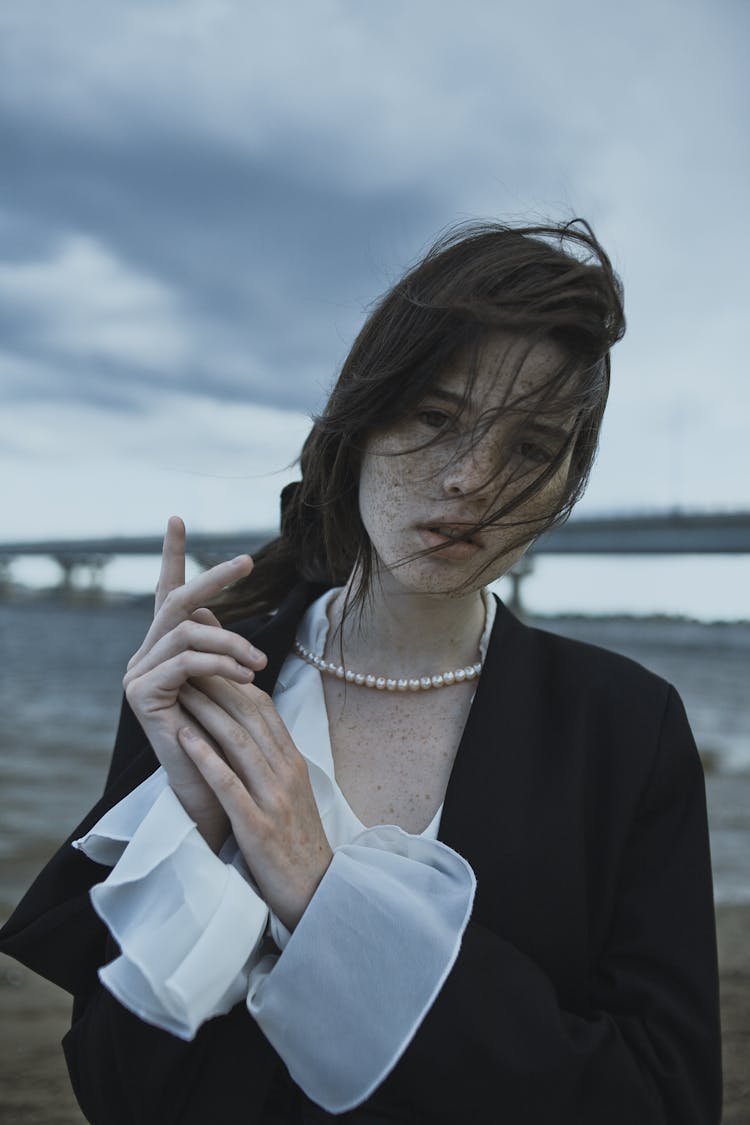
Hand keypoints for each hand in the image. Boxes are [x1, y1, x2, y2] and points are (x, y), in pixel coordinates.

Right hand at [123, 516, 266, 849]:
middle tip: (248, 561)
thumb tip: (211, 611)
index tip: (176, 517)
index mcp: (166, 650)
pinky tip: (245, 674)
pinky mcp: (141, 696)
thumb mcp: (227, 685)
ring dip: (231, 643)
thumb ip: (216, 647)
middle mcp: (146, 657)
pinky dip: (218, 663)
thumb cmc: (227, 742)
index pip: (168, 594)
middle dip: (213, 577)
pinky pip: (184, 662)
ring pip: (187, 632)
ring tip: (258, 664)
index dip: (172, 555)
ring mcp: (138, 676)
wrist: (215, 795)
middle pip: (177, 601)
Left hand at [176, 677, 332, 930]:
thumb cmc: (298, 845)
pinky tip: (182, 735)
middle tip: (188, 659)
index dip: (235, 680)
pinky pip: (228, 783)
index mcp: (294, 763)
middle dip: (217, 684)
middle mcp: (287, 773)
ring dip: (207, 710)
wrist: (319, 893)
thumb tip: (248, 733)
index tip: (209, 660)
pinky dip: (205, 755)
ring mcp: (274, 798)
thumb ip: (274, 763)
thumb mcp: (293, 795)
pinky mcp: (258, 826)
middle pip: (250, 716)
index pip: (264, 709)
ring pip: (239, 741)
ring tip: (180, 686)